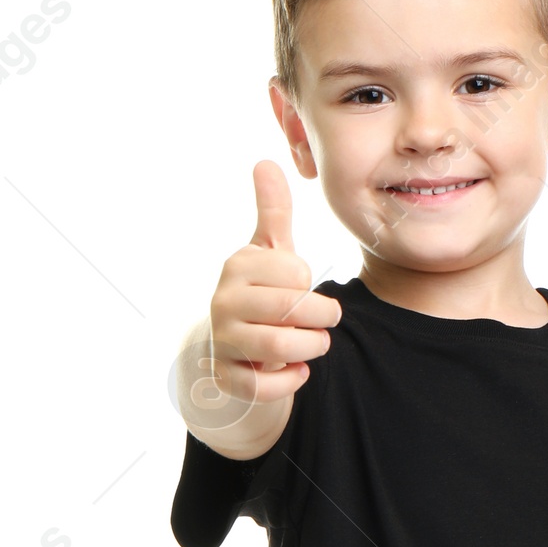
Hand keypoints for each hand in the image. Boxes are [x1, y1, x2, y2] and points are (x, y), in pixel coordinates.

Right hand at [189, 163, 340, 453]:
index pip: (296, 273)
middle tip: (325, 320)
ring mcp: (222, 339)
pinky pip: (261, 386)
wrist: (233, 346)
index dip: (310, 282)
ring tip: (314, 344)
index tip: (301, 286)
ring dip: (310, 348)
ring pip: (278, 347)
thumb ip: (274, 211)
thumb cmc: (261, 291)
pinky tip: (298, 371)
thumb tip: (265, 160)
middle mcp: (223, 300)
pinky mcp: (225, 376)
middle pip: (291, 310)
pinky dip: (289, 382)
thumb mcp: (270, 251)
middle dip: (321, 317)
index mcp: (238, 265)